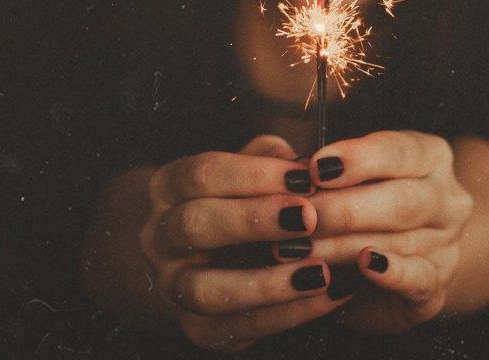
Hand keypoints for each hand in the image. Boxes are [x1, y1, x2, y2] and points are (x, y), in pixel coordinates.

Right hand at [134, 135, 351, 350]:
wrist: (210, 261)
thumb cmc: (242, 201)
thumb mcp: (251, 169)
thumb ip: (274, 160)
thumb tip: (308, 165)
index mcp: (170, 188)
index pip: (203, 174)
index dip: (253, 174)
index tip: (305, 177)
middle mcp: (160, 237)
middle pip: (196, 225)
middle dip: (255, 220)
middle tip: (309, 218)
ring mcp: (173, 286)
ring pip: (206, 289)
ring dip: (267, 282)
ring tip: (320, 272)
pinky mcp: (198, 329)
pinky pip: (237, 327)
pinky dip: (286, 314)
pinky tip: (328, 295)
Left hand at [304, 130, 475, 332]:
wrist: (398, 266)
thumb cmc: (363, 206)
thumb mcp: (350, 178)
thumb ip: (326, 171)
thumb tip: (290, 171)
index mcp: (429, 157)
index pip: (399, 151)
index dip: (357, 158)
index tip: (314, 167)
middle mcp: (447, 199)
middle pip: (400, 199)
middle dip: (342, 208)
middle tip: (298, 216)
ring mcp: (447, 246)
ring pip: (398, 241)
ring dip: (342, 246)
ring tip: (299, 249)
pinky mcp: (436, 288)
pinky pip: (418, 279)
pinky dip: (391, 272)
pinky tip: (364, 265)